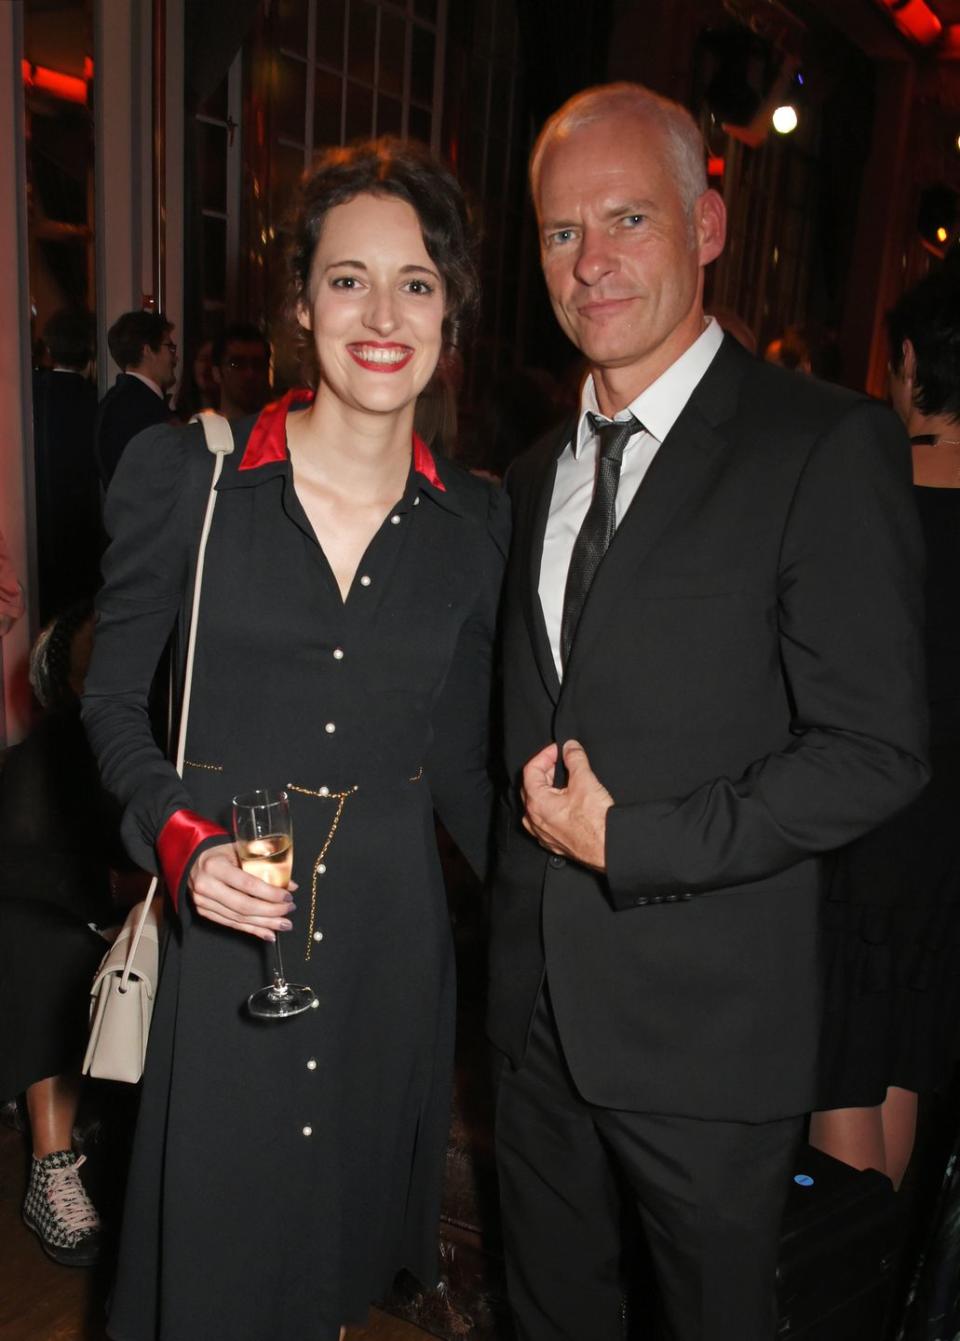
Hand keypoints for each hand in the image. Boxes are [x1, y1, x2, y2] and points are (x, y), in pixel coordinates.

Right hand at [188, 842, 297, 941]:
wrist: (191, 860)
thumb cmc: (219, 853)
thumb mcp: (239, 849)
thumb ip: (264, 864)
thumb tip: (290, 884)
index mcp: (215, 866)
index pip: (248, 884)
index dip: (270, 893)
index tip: (288, 896)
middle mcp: (206, 885)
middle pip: (244, 905)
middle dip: (271, 911)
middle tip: (289, 910)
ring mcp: (203, 902)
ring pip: (239, 918)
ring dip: (265, 924)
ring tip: (284, 924)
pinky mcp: (204, 912)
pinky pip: (231, 924)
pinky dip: (251, 930)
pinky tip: (268, 933)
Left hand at [521, 740, 613, 870]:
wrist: (607, 849)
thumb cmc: (595, 824)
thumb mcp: (585, 781)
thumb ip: (575, 759)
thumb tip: (571, 748)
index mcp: (536, 803)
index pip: (531, 770)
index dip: (544, 755)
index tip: (557, 750)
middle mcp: (534, 820)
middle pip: (531, 786)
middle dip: (545, 770)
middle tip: (561, 761)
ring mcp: (542, 833)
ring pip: (537, 804)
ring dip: (548, 788)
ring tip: (565, 780)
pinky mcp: (553, 841)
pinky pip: (544, 819)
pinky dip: (552, 805)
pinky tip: (566, 801)